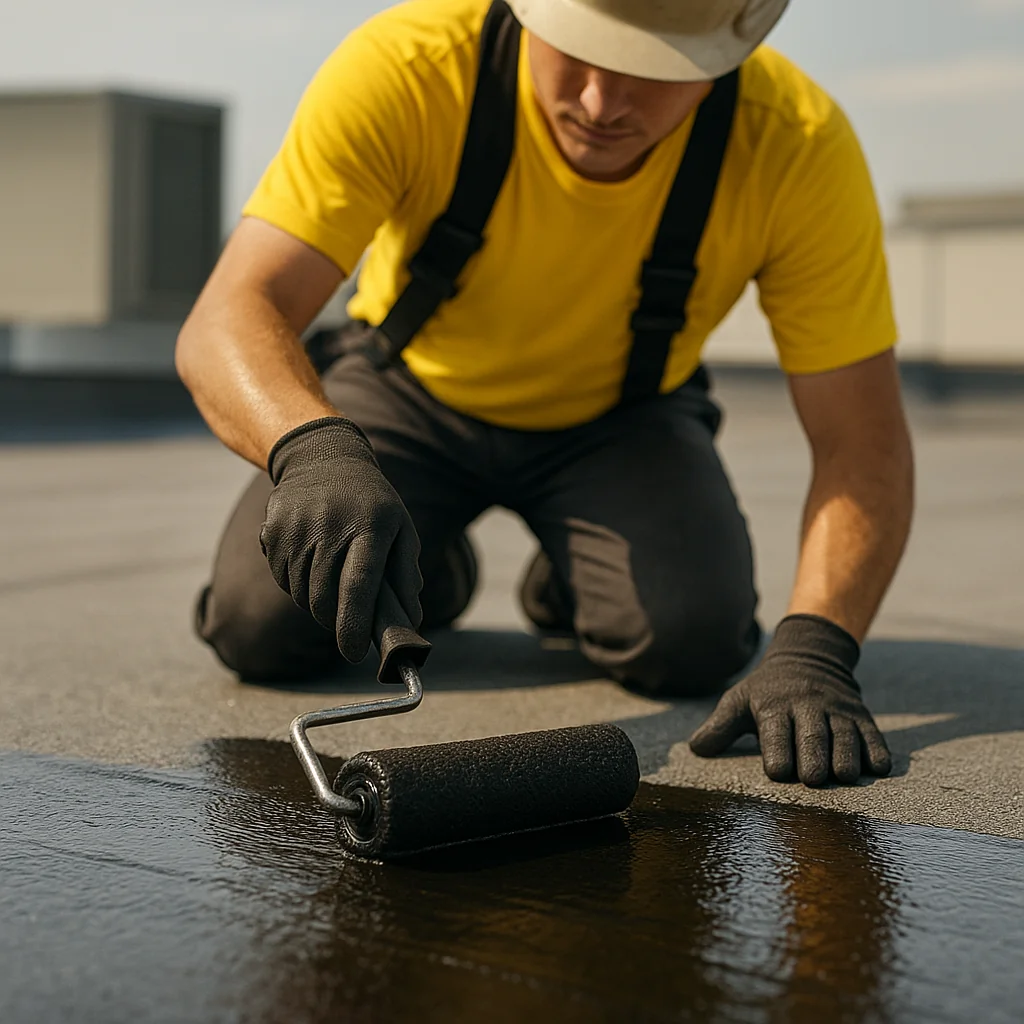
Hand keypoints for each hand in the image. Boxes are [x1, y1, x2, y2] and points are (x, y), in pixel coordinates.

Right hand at [260, 416, 421, 662]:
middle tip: (347, 625)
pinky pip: (283, 579)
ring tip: (331, 580)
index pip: (359, 586)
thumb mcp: (400, 529)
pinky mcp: (271, 531)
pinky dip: (297, 585)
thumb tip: (411, 621)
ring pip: (301, 594)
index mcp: (369, 527)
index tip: (355, 654)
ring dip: (316, 603)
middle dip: (335, 622)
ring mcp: (296, 528)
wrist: (322, 457)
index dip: (355, 625)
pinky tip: (311, 563)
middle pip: (324, 598)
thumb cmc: (371, 503)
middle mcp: (329, 526)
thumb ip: (406, 575)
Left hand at [689, 614, 891, 786]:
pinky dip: (877, 750)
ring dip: (846, 755)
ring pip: (845, 734)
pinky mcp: (861, 715)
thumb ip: (719, 726)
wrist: (808, 656)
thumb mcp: (739, 700)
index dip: (776, 751)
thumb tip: (695, 749)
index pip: (775, 729)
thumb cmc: (767, 690)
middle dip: (814, 755)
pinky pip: (873, 733)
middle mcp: (808, 706)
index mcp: (774, 705)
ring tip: (844, 776)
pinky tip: (877, 767)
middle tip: (813, 779)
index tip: (777, 772)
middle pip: (812, 733)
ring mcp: (837, 710)